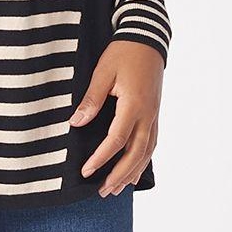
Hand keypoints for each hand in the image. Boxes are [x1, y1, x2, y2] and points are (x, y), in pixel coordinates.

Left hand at [69, 40, 163, 196]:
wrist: (148, 39)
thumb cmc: (123, 53)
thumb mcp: (102, 73)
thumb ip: (91, 100)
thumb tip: (76, 123)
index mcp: (134, 105)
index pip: (116, 140)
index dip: (101, 158)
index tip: (86, 171)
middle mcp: (148, 115)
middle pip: (135, 154)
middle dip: (118, 175)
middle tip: (102, 192)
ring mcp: (154, 116)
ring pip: (146, 152)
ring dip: (132, 173)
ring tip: (117, 190)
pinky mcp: (155, 114)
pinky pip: (151, 144)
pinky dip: (143, 161)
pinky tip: (134, 173)